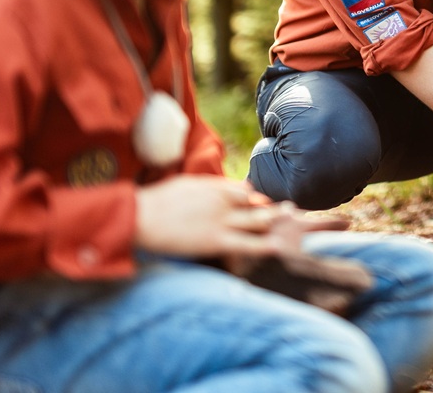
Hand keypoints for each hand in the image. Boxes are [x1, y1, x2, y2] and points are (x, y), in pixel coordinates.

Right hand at [135, 176, 318, 259]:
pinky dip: (265, 245)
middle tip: (292, 213)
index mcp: (217, 187)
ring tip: (293, 229)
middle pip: (258, 205)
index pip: (246, 193)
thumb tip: (237, 189)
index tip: (263, 207)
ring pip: (258, 221)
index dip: (256, 202)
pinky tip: (279, 247)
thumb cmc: (159, 201)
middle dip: (275, 211)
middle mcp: (225, 201)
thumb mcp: (188, 185)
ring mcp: (223, 221)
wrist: (139, 215)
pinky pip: (247, 243)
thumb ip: (214, 187)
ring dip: (275, 224)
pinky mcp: (217, 240)